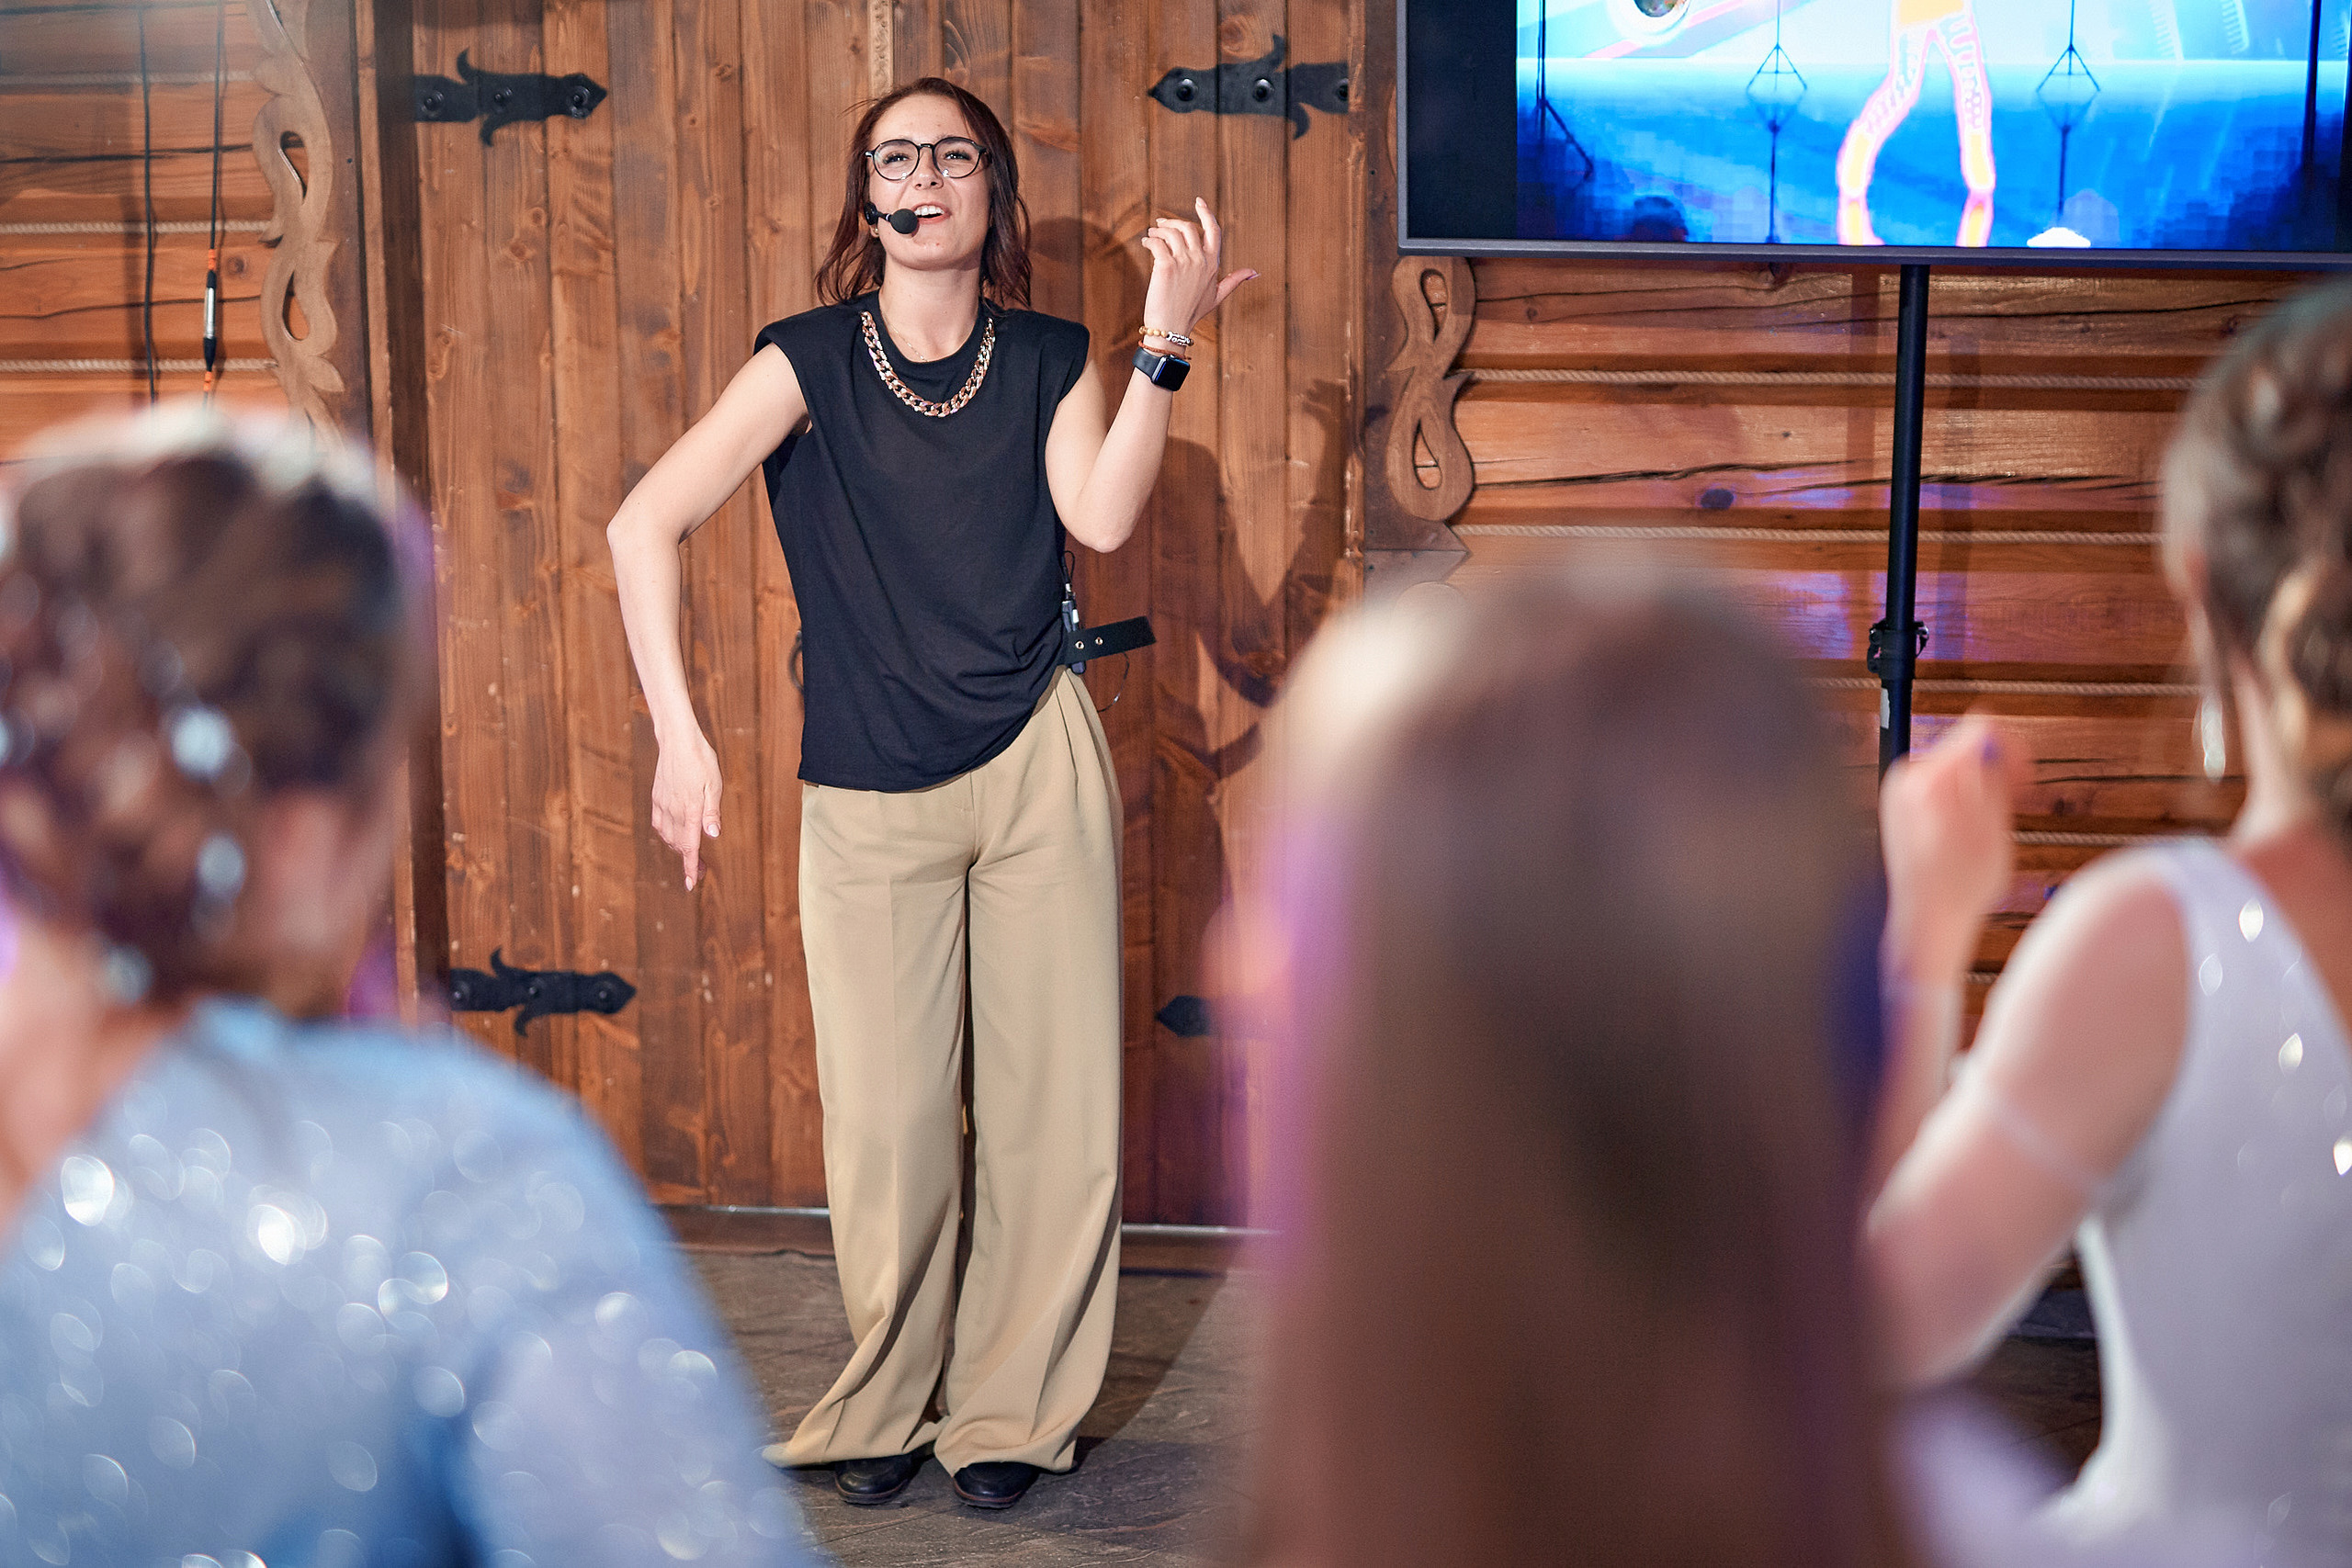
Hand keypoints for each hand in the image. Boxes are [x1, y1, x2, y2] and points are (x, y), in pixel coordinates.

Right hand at [651, 730, 721, 890]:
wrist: (677, 740)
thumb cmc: (701, 760)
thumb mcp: (715, 785)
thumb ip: (712, 812)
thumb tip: (713, 836)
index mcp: (690, 810)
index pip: (690, 846)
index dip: (691, 867)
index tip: (692, 884)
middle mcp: (673, 811)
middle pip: (679, 845)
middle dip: (690, 861)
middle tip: (703, 872)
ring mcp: (662, 805)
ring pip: (668, 836)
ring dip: (679, 849)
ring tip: (692, 856)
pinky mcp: (657, 798)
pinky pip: (659, 824)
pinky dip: (667, 835)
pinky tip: (674, 836)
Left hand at [1139, 199, 1255, 339]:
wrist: (1172, 328)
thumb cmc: (1192, 312)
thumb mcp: (1217, 295)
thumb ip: (1234, 280)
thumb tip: (1254, 272)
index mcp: (1212, 264)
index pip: (1213, 231)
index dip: (1206, 213)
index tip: (1199, 201)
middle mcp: (1200, 260)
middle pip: (1188, 227)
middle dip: (1172, 222)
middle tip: (1160, 225)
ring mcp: (1184, 263)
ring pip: (1171, 232)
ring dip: (1158, 230)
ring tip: (1151, 235)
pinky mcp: (1167, 267)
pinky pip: (1157, 243)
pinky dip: (1149, 240)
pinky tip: (1146, 243)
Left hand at [1880, 712, 2031, 983]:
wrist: (1927, 919)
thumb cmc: (1960, 887)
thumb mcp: (1995, 829)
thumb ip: (1994, 778)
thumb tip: (1995, 740)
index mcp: (1931, 780)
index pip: (1980, 729)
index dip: (2013, 749)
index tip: (2023, 776)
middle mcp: (1906, 779)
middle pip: (1964, 745)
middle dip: (1993, 768)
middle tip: (2011, 801)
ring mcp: (1898, 791)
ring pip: (1953, 765)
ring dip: (1977, 783)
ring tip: (1988, 822)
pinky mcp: (1897, 803)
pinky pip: (1937, 783)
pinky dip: (1958, 795)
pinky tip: (1968, 826)